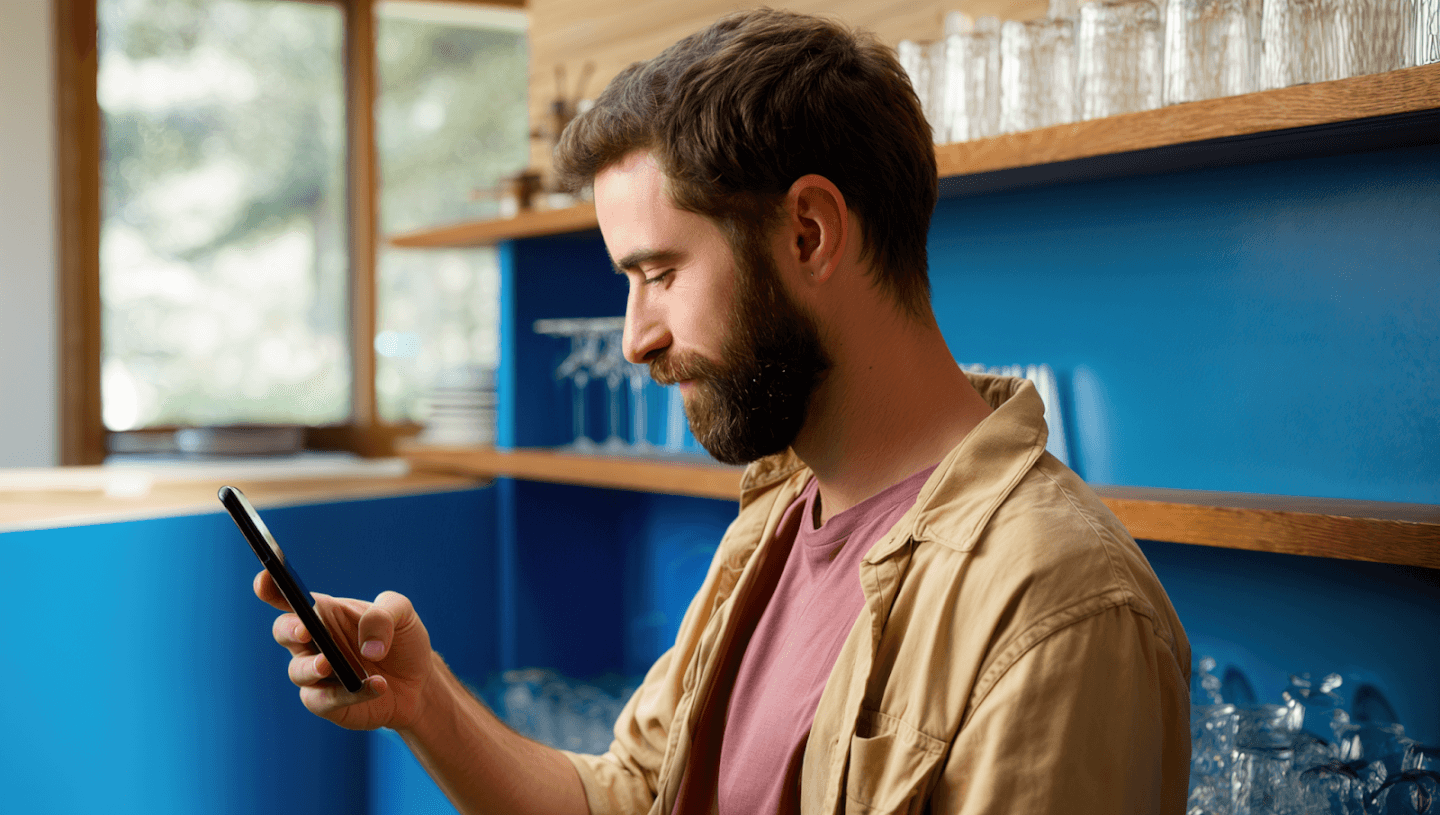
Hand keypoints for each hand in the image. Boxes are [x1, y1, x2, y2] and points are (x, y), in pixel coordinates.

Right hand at [255, 570, 434, 730]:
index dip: (271, 588)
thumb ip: (383, 617)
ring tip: (331, 665)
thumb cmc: (402, 641)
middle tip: (306, 631)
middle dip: (290, 629)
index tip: (264, 579)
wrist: (419, 682)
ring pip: (297, 671)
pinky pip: (326, 700)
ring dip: (312, 667)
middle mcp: (314, 641)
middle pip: (283, 631)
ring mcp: (317, 674)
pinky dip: (351, 693)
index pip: (290, 597)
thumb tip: (368, 647)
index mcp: (325, 613)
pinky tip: (378, 685)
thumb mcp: (402, 614)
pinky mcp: (327, 703)